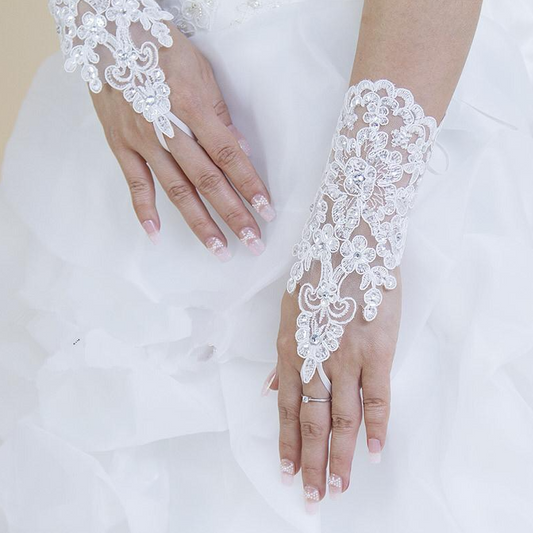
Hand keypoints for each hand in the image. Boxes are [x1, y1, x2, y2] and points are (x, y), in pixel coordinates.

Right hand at [90, 25, 273, 257]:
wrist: (109, 34)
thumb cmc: (161, 49)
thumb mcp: (201, 72)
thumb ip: (220, 116)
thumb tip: (240, 151)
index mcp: (193, 108)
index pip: (229, 156)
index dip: (250, 185)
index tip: (266, 211)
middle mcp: (168, 129)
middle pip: (207, 180)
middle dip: (232, 214)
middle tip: (252, 242)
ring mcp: (142, 140)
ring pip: (176, 190)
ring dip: (199, 223)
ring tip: (219, 250)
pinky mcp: (120, 145)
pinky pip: (134, 184)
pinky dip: (144, 212)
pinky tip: (156, 236)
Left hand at [272, 273, 400, 511]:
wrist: (350, 240)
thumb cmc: (319, 274)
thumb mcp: (290, 311)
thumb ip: (282, 355)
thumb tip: (270, 390)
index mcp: (290, 349)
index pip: (288, 408)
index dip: (287, 444)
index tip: (286, 472)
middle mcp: (314, 358)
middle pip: (312, 421)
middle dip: (310, 462)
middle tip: (310, 497)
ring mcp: (346, 356)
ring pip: (341, 417)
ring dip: (339, 456)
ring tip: (337, 487)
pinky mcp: (376, 349)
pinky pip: (376, 396)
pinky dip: (376, 427)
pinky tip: (374, 453)